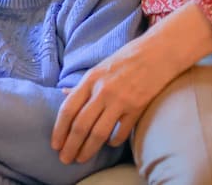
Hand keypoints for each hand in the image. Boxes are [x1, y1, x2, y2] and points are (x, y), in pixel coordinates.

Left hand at [52, 2, 211, 163]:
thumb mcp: (99, 67)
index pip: (68, 109)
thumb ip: (82, 84)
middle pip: (81, 125)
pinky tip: (110, 144)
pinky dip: (113, 141)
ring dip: (88, 149)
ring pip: (99, 133)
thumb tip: (64, 94)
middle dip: (70, 145)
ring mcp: (120, 100)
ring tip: (82, 158)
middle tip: (65, 159)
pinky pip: (121, 132)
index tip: (55, 144)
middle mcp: (102, 90)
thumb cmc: (126, 59)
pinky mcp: (137, 107)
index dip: (59, 129)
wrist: (156, 53)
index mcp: (90, 79)